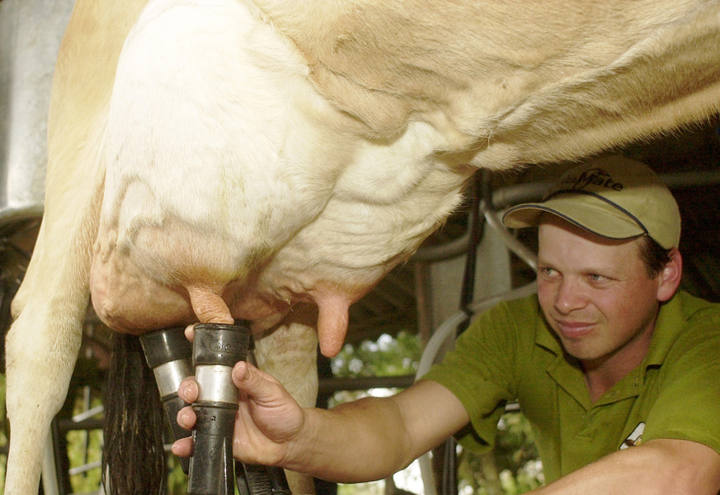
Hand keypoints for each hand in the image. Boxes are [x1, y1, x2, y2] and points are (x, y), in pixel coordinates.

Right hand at [170, 360, 305, 466]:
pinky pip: (198, 441)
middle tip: (192, 393)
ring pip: (193, 412)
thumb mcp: (272, 393)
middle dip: (188, 387)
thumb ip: (254, 381)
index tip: (190, 334)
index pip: (216, 361)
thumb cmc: (284, 412)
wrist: (290, 443)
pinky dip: (187, 444)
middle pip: (197, 387)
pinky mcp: (218, 437)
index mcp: (236, 380)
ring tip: (189, 418)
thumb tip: (239, 366)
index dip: (201, 348)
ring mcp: (218, 417)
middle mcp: (223, 397)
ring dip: (185, 414)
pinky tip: (183, 445)